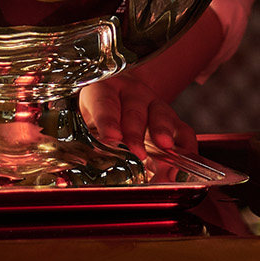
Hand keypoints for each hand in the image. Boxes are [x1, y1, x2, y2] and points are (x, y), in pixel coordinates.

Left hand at [79, 73, 195, 158]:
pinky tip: (183, 164)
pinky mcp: (171, 121)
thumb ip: (81, 141)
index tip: (111, 138)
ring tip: (165, 149)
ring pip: (161, 115)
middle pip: (135, 111)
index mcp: (103, 91)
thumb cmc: (95, 115)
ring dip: (164, 133)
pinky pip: (183, 132)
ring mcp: (154, 105)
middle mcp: (131, 94)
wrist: (114, 100)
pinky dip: (185, 148)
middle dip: (136, 133)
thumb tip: (74, 169)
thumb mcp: (82, 123)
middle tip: (136, 152)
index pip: (105, 103)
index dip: (108, 120)